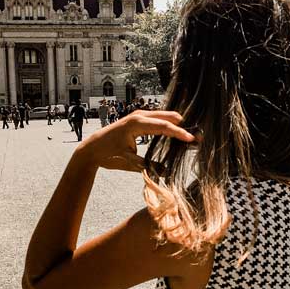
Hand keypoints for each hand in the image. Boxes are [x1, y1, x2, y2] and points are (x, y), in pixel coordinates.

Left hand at [76, 110, 193, 171]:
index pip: (163, 126)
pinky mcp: (138, 119)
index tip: (191, 139)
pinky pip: (157, 119)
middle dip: (182, 125)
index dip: (178, 133)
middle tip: (198, 135)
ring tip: (190, 134)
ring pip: (163, 116)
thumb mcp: (128, 162)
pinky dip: (168, 124)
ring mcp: (138, 116)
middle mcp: (138, 116)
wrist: (92, 148)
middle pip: (167, 116)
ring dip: (176, 124)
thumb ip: (147, 165)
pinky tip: (176, 133)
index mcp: (136, 124)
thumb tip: (166, 172)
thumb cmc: (108, 155)